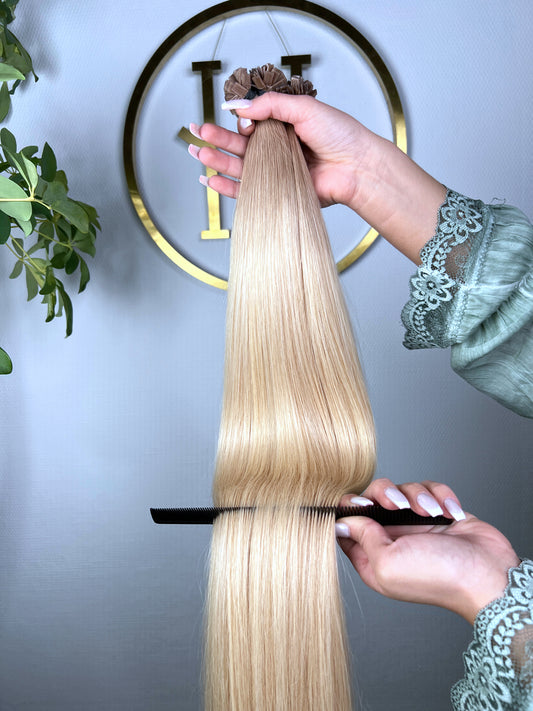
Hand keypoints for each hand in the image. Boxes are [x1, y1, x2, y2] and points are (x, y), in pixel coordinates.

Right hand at [190, 92, 376, 208]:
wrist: (356, 167)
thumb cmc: (340, 136)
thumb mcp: (304, 107)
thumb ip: (271, 105)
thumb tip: (241, 107)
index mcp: (283, 125)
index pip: (251, 121)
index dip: (239, 120)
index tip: (238, 118)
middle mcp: (277, 147)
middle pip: (239, 144)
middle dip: (216, 138)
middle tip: (197, 132)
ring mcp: (276, 170)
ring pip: (239, 166)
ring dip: (217, 160)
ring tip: (198, 153)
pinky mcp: (278, 191)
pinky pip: (247, 190)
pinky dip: (228, 187)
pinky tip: (211, 180)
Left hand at [336, 478, 519, 623]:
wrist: (486, 574)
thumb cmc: (438, 576)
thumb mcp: (387, 562)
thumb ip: (362, 537)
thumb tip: (342, 521)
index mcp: (373, 558)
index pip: (347, 526)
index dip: (348, 509)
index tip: (358, 503)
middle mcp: (392, 540)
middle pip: (371, 499)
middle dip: (384, 494)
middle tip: (397, 505)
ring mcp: (415, 525)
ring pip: (402, 489)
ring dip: (417, 496)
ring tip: (430, 513)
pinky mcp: (438, 512)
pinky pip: (429, 488)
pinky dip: (440, 496)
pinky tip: (449, 513)